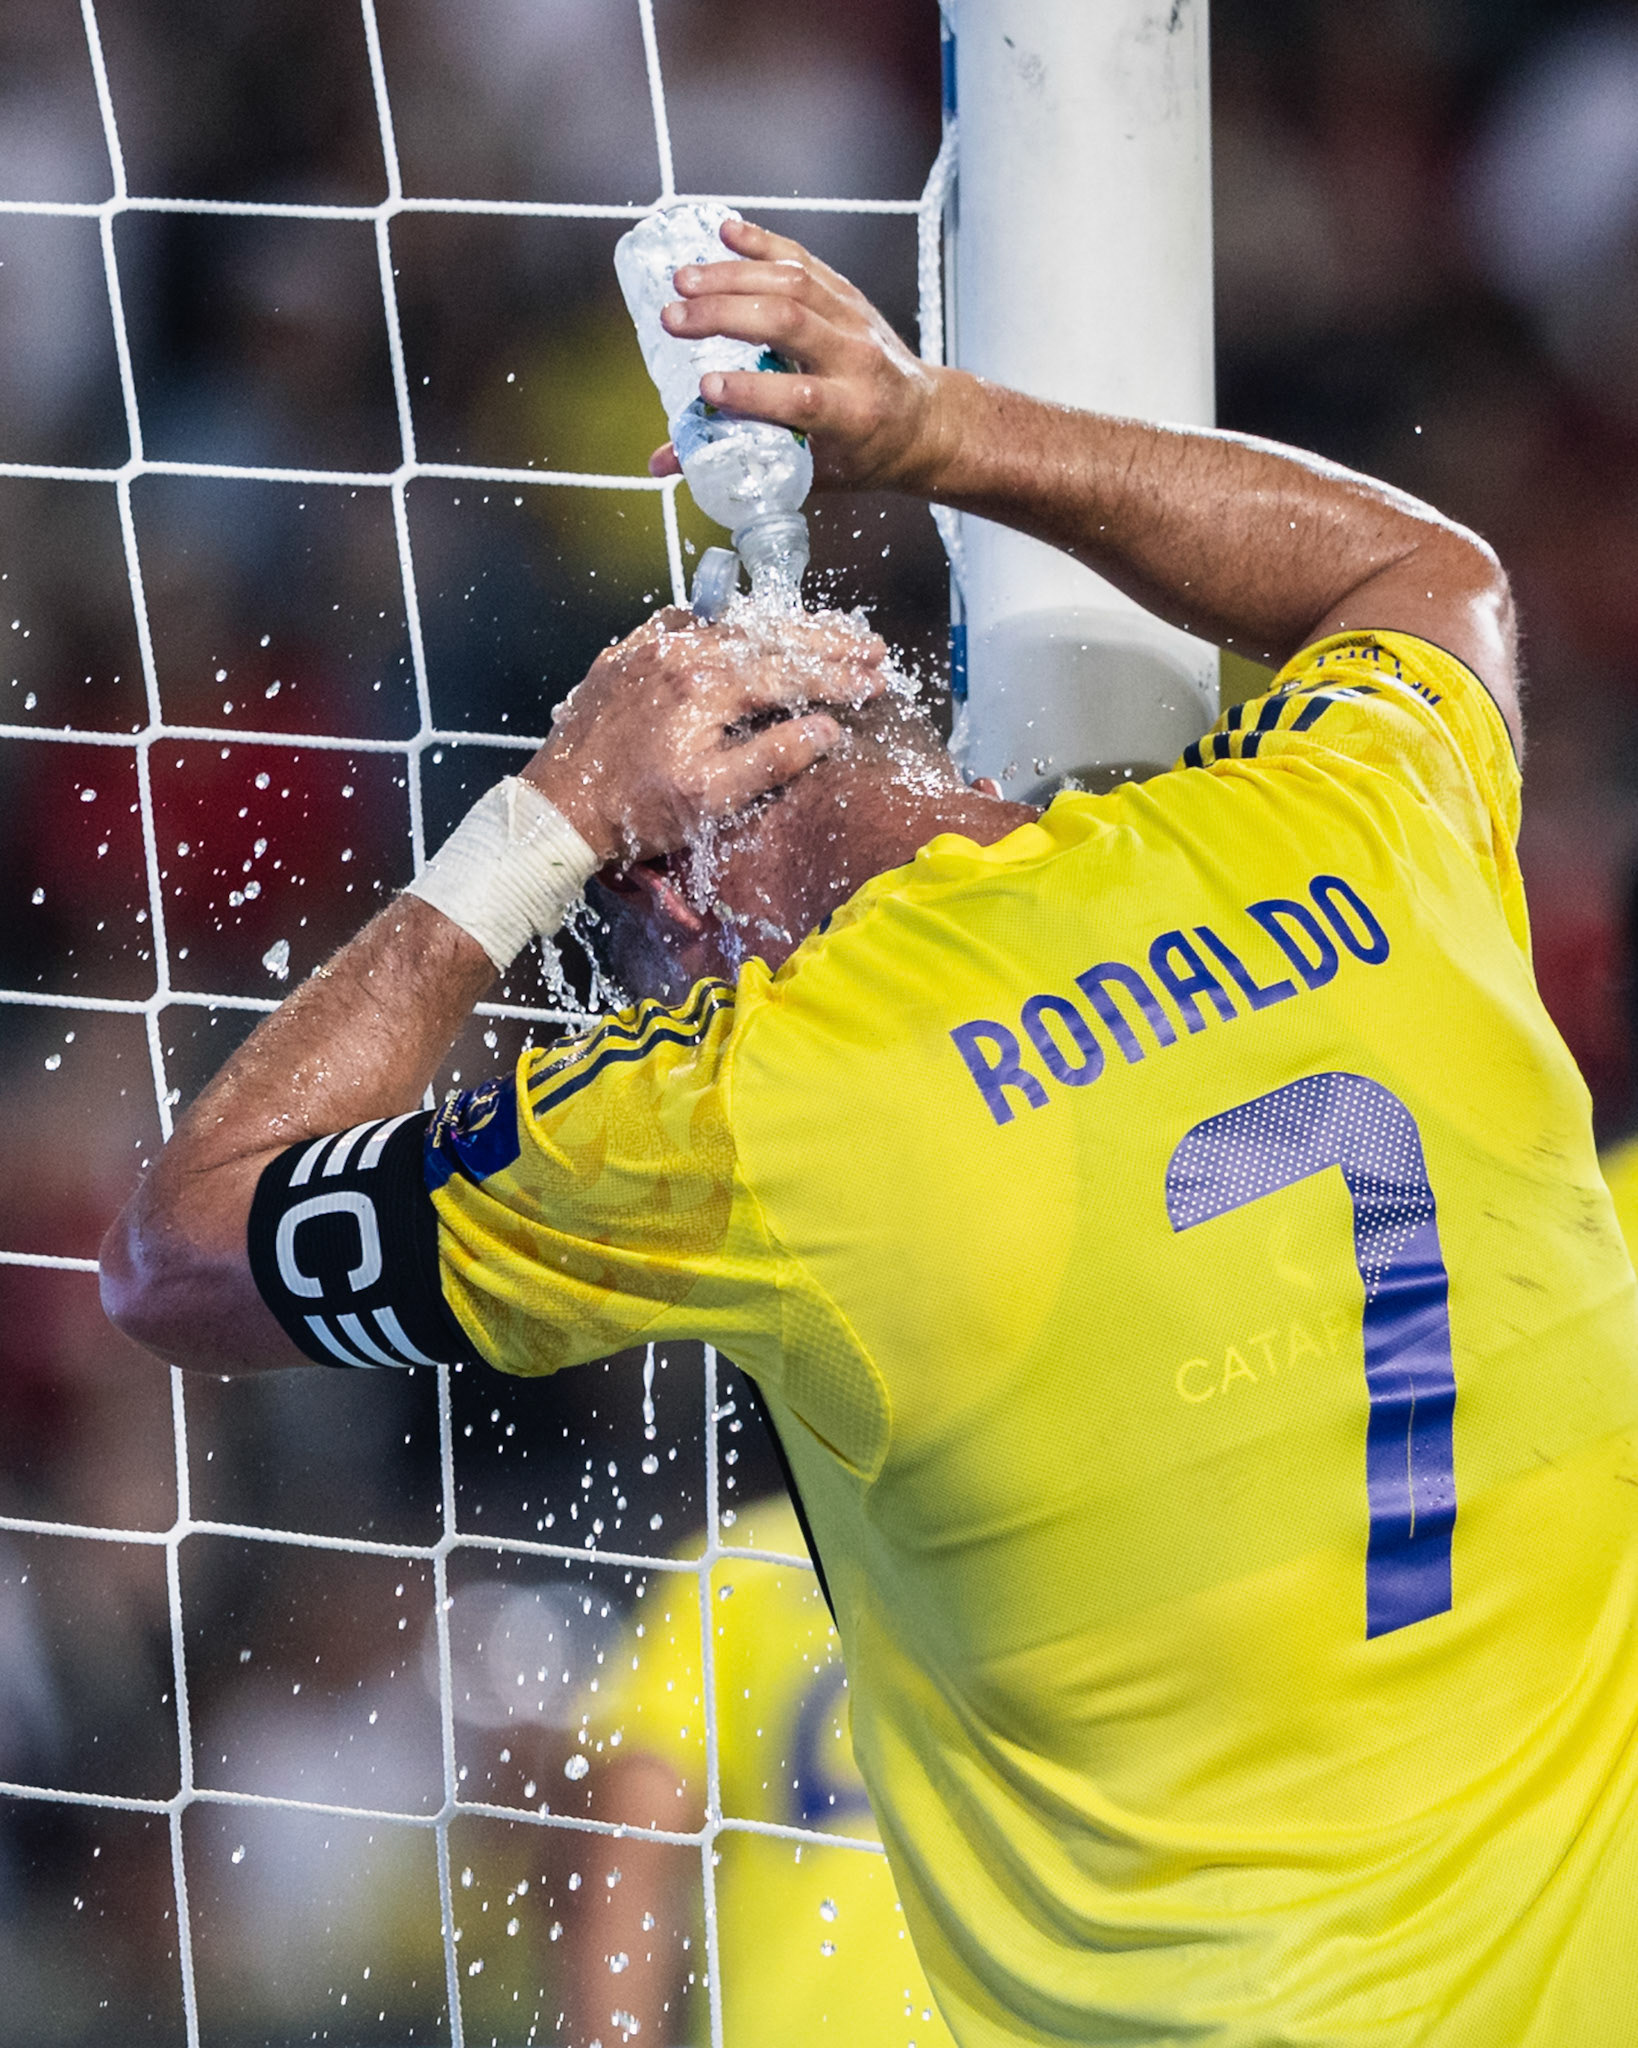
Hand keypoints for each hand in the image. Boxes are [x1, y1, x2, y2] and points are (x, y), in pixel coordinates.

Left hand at [523, 606, 887, 864]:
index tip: (879, 681)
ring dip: (785, 629)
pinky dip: (732, 625)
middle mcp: (680, 647)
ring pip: (733, 624)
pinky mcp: (630, 652)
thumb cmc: (634, 811)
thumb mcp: (712, 798)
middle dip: (826, 641)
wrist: (557, 806)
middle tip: (872, 648)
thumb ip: (773, 759)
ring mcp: (651, 644)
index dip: (839, 677)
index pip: (790, 671)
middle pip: (769, 635)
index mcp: (705, 681)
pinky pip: (691, 623)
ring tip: (829, 632)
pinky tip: (751, 630)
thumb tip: (826, 729)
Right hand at [647, 217, 954, 493]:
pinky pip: (803, 260)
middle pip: (790, 323)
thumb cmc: (862, 454)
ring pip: (793, 284)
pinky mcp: (847, 294)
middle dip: (727, 317)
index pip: (802, 396)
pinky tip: (724, 232)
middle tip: (674, 319)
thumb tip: (662, 465)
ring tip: (683, 279)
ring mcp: (854, 320)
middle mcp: (857, 360)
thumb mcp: (808, 471)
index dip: (753, 392)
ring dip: (733, 276)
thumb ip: (736, 462)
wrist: (924, 422)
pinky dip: (762, 242)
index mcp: (852, 413)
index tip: (707, 388)